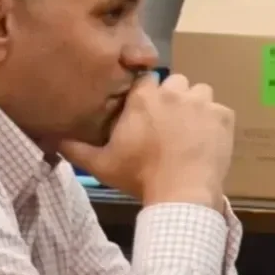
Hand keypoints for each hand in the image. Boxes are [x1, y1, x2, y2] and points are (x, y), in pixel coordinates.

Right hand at [61, 73, 234, 208]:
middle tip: (168, 124)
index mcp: (143, 98)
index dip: (145, 95)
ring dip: (195, 105)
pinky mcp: (224, 115)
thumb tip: (50, 139)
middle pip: (174, 83)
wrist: (182, 193)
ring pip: (200, 91)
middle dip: (172, 98)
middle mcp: (174, 92)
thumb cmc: (140, 177)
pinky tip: (207, 140)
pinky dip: (215, 122)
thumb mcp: (100, 165)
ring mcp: (202, 102)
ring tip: (190, 129)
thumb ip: (75, 148)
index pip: (144, 80)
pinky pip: (220, 110)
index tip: (145, 112)